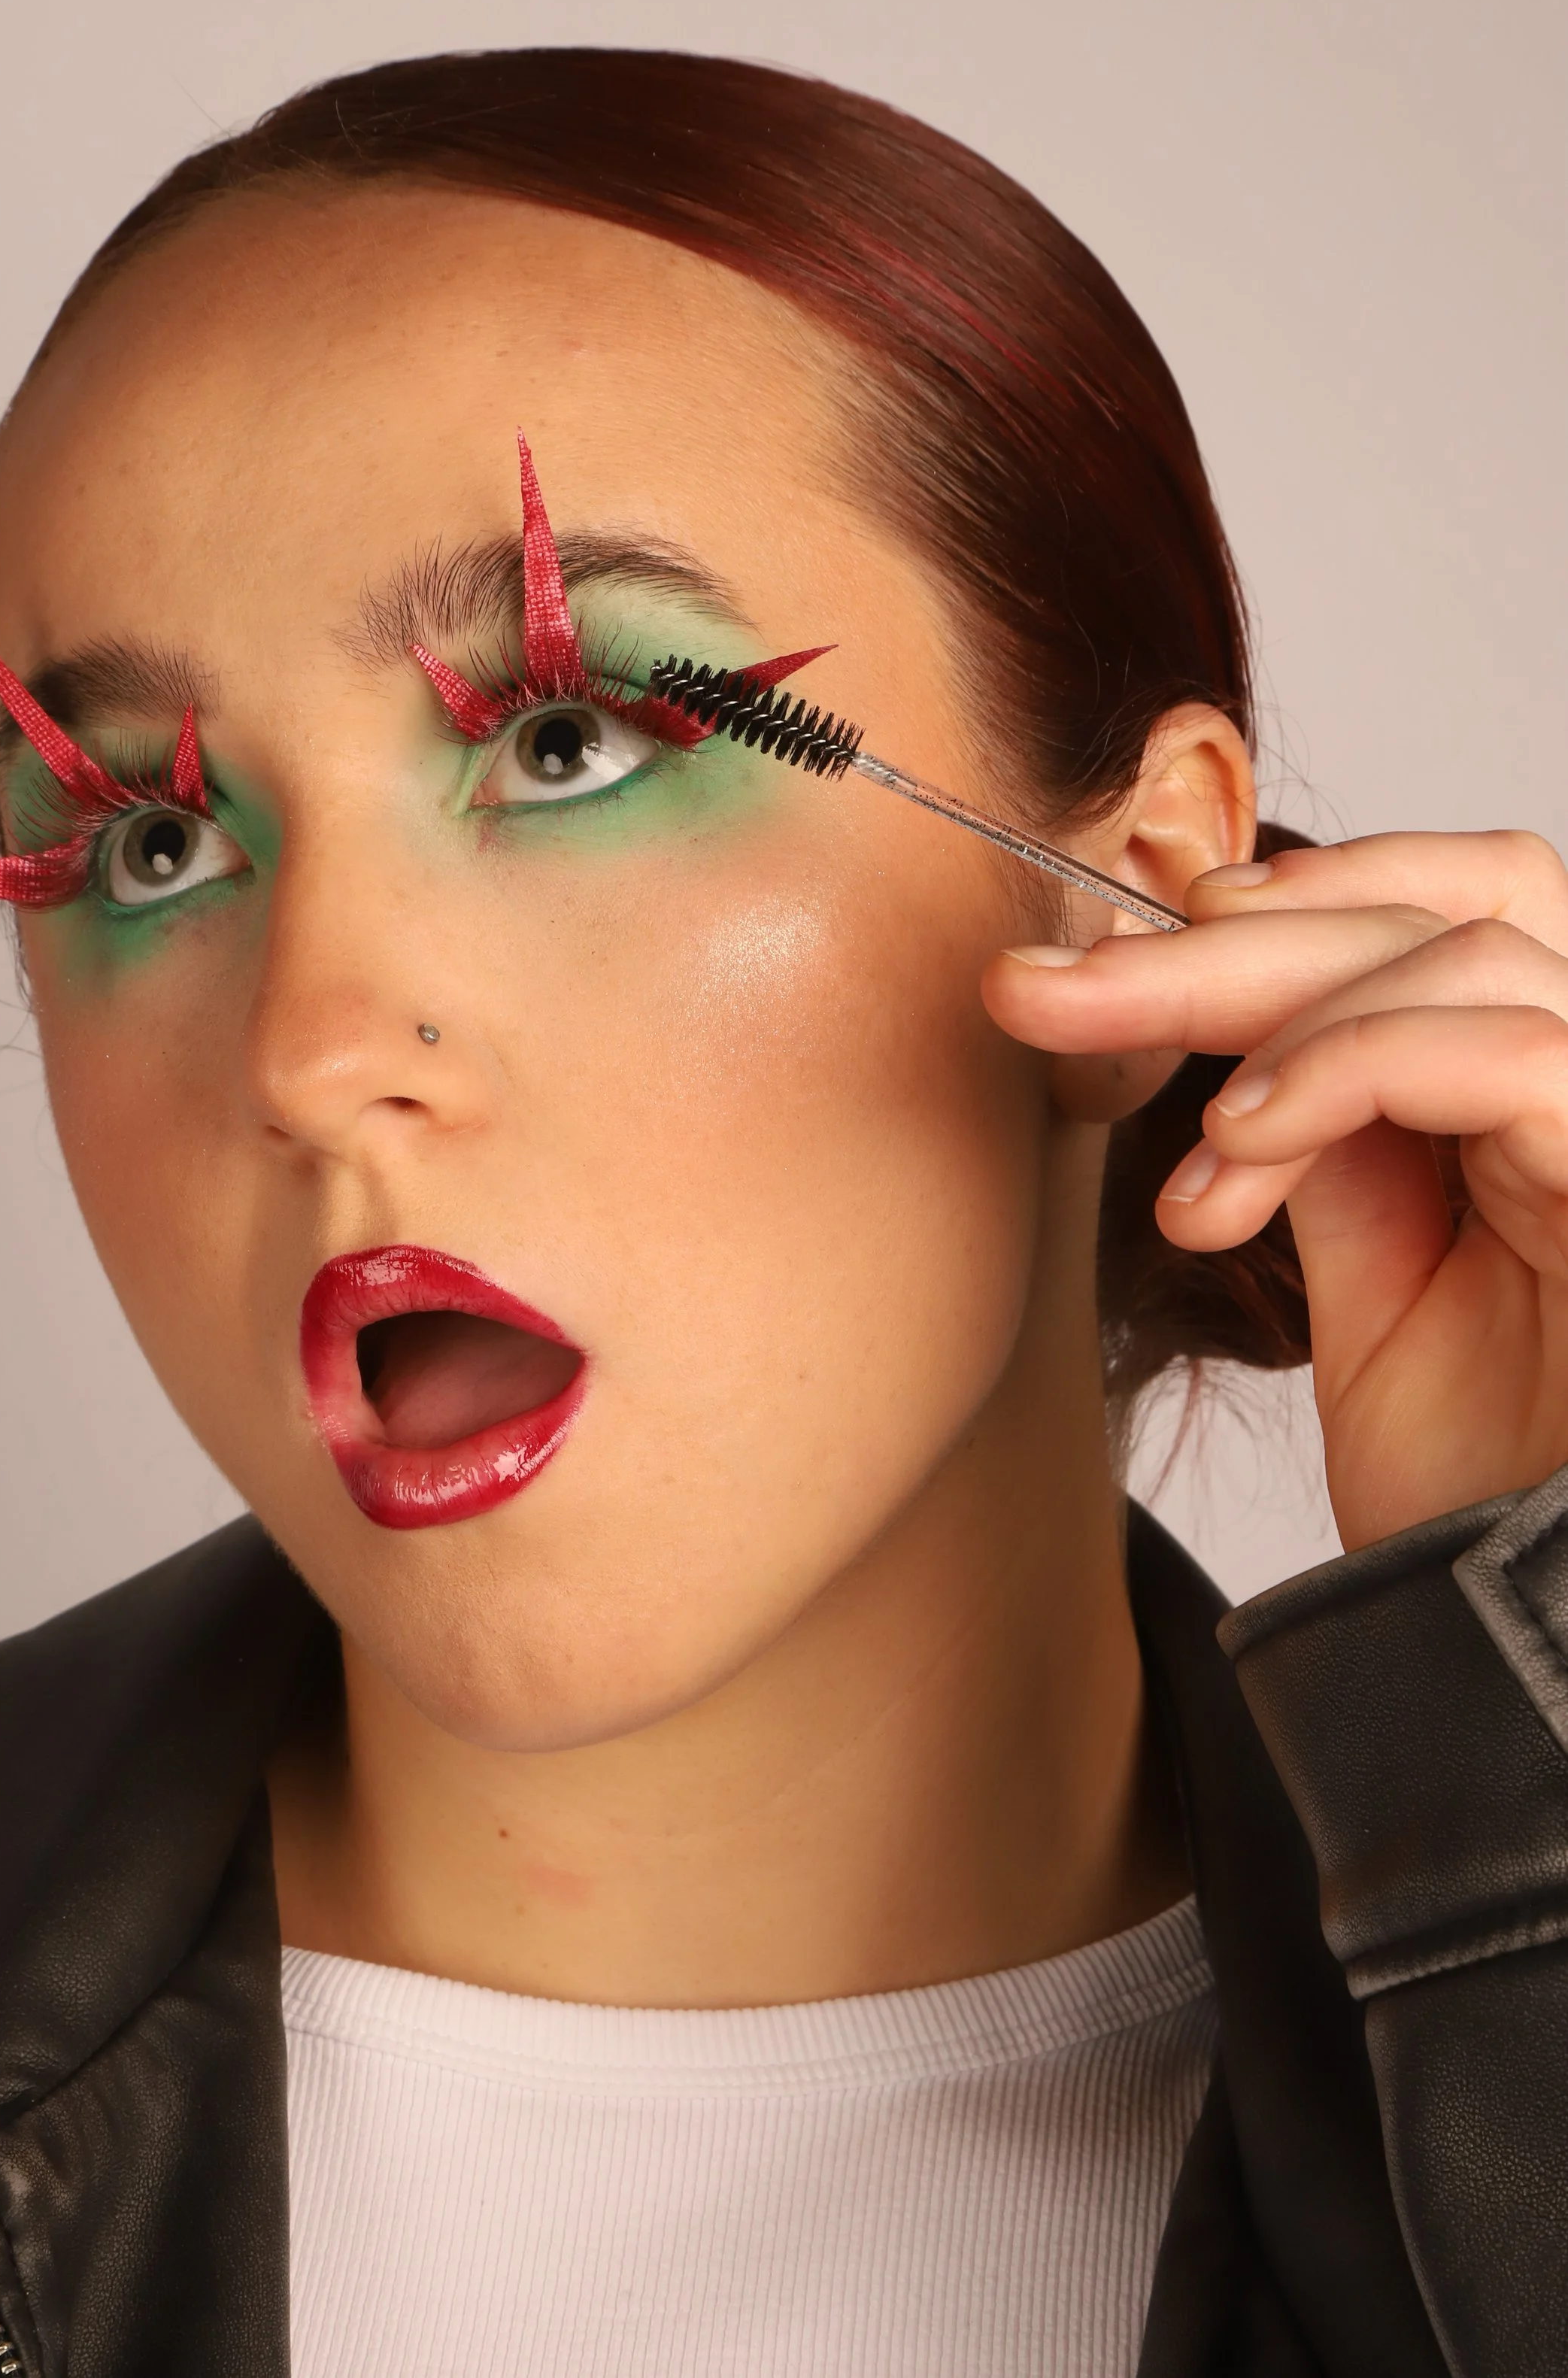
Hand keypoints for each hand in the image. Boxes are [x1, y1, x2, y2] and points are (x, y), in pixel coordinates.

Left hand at [984, 834, 1567, 1548]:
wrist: (1525, 1661)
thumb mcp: (1380, 1303)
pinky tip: (1243, 1140)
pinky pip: (1517, 1056)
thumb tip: (1233, 1038)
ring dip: (1279, 1012)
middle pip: (1442, 912)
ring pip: (1474, 951)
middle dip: (1223, 943)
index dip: (1294, 903)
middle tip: (1047, 990)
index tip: (1124, 949)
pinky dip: (1356, 1065)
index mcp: (1546, 1113)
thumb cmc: (1478, 1507)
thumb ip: (1338, 1156)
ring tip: (1187, 1137)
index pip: (1444, 919)